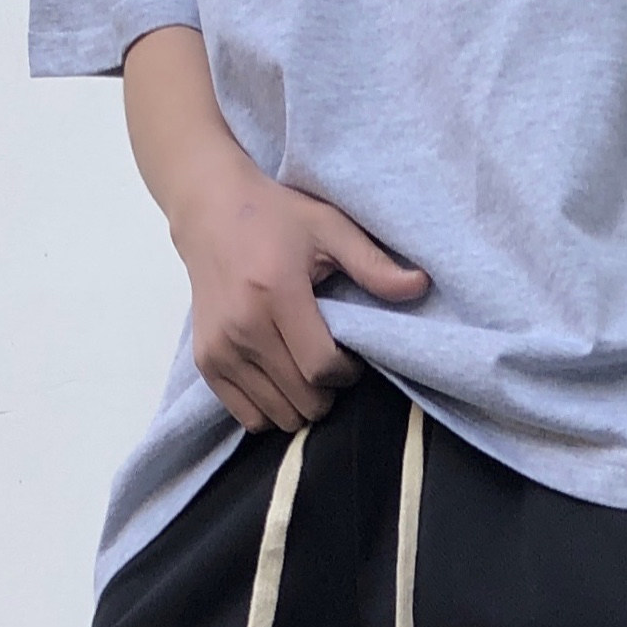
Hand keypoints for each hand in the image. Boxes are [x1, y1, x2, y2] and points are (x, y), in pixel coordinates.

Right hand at [170, 152, 429, 434]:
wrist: (209, 210)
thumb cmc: (274, 216)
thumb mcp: (329, 227)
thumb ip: (373, 264)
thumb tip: (421, 286)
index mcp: (276, 294)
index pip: (320, 368)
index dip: (346, 374)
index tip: (351, 358)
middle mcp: (242, 328)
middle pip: (303, 399)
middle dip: (327, 391)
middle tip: (328, 363)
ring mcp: (219, 349)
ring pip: (277, 416)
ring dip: (301, 403)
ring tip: (304, 370)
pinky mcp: (206, 362)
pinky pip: (247, 417)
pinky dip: (270, 409)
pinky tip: (280, 379)